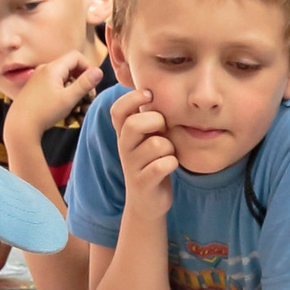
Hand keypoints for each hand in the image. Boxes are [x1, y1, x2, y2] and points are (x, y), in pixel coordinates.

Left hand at [4, 51, 103, 138]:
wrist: (19, 127)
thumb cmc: (44, 112)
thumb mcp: (68, 99)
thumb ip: (85, 84)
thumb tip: (99, 71)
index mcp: (53, 68)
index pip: (76, 57)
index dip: (88, 67)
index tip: (92, 84)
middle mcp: (44, 70)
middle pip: (70, 69)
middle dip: (81, 84)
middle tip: (87, 100)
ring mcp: (38, 80)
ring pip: (63, 81)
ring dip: (73, 94)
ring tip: (77, 112)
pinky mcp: (35, 90)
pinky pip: (54, 89)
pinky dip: (62, 98)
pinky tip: (66, 115)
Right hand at [110, 87, 176, 212]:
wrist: (147, 203)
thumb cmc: (152, 162)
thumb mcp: (147, 138)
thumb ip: (149, 117)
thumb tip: (157, 87)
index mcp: (124, 134)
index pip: (117, 110)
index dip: (132, 98)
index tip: (149, 95)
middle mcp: (124, 147)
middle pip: (134, 124)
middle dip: (156, 122)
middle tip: (164, 130)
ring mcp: (131, 166)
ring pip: (156, 145)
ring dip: (170, 148)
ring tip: (168, 154)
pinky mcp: (143, 183)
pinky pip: (163, 165)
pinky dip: (172, 164)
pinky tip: (170, 167)